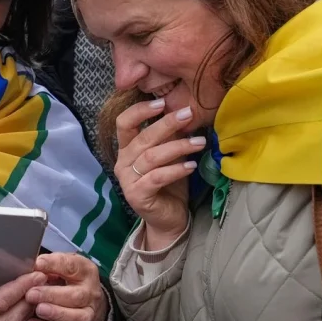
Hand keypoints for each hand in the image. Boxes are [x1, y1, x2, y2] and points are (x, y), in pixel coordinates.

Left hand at [25, 253, 106, 320]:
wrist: (90, 306)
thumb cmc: (71, 282)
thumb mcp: (65, 267)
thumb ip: (52, 264)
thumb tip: (35, 265)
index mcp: (86, 272)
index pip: (73, 266)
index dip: (55, 264)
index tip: (38, 264)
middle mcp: (90, 293)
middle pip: (76, 295)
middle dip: (52, 295)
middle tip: (32, 294)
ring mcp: (87, 314)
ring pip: (75, 317)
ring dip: (55, 313)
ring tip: (38, 309)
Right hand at [115, 101, 199, 249]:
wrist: (168, 219)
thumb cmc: (169, 184)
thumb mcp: (170, 156)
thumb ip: (170, 137)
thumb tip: (184, 112)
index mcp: (126, 149)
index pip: (124, 123)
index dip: (140, 110)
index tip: (162, 101)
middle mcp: (122, 162)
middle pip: (142, 137)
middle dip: (167, 123)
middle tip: (188, 114)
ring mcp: (127, 180)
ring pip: (151, 157)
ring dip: (178, 147)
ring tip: (200, 142)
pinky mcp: (137, 195)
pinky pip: (157, 177)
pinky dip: (175, 170)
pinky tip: (191, 166)